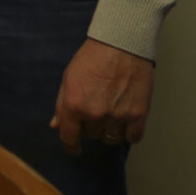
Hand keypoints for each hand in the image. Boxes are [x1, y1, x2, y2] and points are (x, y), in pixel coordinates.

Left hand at [52, 38, 154, 153]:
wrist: (121, 46)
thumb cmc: (91, 59)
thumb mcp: (68, 78)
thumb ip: (62, 104)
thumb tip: (56, 125)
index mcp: (74, 104)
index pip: (69, 137)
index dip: (71, 146)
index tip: (74, 148)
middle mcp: (95, 114)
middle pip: (92, 136)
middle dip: (91, 127)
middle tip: (96, 112)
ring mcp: (118, 116)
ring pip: (112, 139)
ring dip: (109, 131)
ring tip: (111, 116)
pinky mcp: (138, 115)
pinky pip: (133, 138)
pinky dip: (129, 134)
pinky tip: (126, 123)